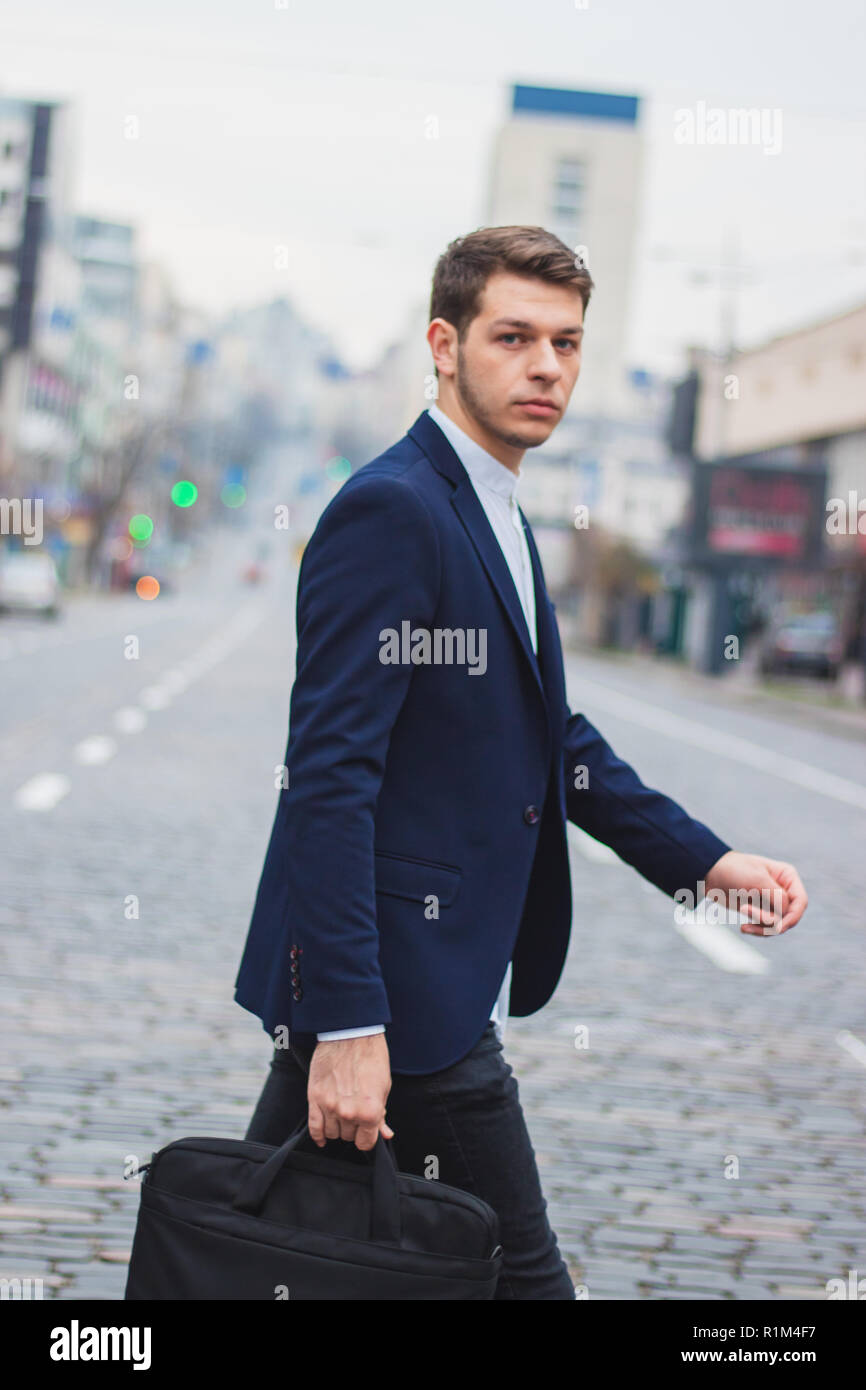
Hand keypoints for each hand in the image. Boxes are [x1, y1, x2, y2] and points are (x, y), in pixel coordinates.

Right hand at [308, 1033, 393, 1151]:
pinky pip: (314, 1127)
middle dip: (353, 1129)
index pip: (366, 1143)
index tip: (366, 1131)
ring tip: (342, 1115)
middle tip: (355, 1114)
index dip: (367, 1137)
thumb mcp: (383, 1087)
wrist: (350, 1034)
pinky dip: (318, 1136)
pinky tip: (322, 1137)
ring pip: (332, 1133)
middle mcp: (349, 1113)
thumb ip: (381, 1115)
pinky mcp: (314, 1097)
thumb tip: (386, 1134)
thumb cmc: (371, 1057)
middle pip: (348, 1137)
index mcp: (370, 1112)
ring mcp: (330, 1106)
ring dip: (337, 1128)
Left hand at [704, 850, 807, 935]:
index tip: (779, 926)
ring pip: (777, 924)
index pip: (800, 901)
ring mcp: (772, 902)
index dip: (793, 917)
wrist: (711, 873)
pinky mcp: (760, 911)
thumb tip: (787, 914)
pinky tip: (743, 927)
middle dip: (770, 919)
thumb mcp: (757, 880)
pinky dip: (757, 929)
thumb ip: (777, 896)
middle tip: (747, 910)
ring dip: (761, 925)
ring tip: (743, 915)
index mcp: (787, 877)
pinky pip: (766, 927)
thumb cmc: (734, 870)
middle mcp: (783, 890)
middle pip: (789, 916)